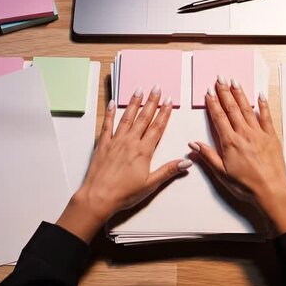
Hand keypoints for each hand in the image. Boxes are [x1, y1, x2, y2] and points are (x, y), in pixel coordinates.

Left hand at [57, 86, 191, 242]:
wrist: (98, 197)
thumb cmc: (124, 194)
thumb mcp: (150, 184)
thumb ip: (168, 171)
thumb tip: (187, 162)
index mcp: (143, 151)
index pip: (157, 128)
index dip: (164, 113)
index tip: (168, 101)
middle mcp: (130, 142)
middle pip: (143, 118)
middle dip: (151, 102)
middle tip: (156, 88)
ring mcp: (115, 141)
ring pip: (127, 118)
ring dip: (134, 103)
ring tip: (139, 90)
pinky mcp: (102, 145)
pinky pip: (107, 125)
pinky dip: (110, 113)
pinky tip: (113, 103)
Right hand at [190, 76, 285, 234]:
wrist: (271, 190)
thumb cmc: (246, 185)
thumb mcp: (222, 173)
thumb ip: (208, 156)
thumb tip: (193, 144)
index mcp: (230, 142)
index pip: (219, 118)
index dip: (213, 103)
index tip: (208, 92)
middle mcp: (244, 134)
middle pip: (232, 109)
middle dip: (225, 92)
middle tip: (220, 79)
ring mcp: (259, 134)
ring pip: (247, 109)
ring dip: (240, 94)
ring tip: (234, 82)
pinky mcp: (271, 137)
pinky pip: (266, 117)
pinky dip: (263, 105)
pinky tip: (259, 96)